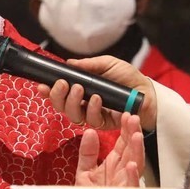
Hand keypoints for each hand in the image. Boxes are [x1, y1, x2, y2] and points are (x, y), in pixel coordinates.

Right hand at [37, 55, 157, 131]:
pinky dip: (92, 108)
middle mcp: (84, 104)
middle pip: (61, 106)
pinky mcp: (104, 124)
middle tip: (62, 84)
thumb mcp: (108, 64)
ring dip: (72, 102)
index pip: (60, 94)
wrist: (147, 91)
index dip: (48, 92)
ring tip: (79, 88)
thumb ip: (89, 65)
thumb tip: (69, 63)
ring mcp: (93, 115)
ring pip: (73, 115)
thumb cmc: (128, 78)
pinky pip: (91, 120)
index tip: (41, 85)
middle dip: (57, 96)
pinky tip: (96, 98)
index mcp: (82, 90)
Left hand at [75, 113, 144, 186]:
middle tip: (133, 118)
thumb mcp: (84, 172)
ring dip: (137, 150)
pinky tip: (131, 165)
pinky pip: (130, 187)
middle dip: (133, 134)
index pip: (123, 143)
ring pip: (136, 165)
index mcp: (114, 164)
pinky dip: (132, 177)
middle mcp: (122, 172)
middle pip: (131, 150)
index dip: (125, 129)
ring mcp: (125, 184)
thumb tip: (90, 132)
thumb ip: (87, 153)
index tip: (126, 115)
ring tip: (136, 135)